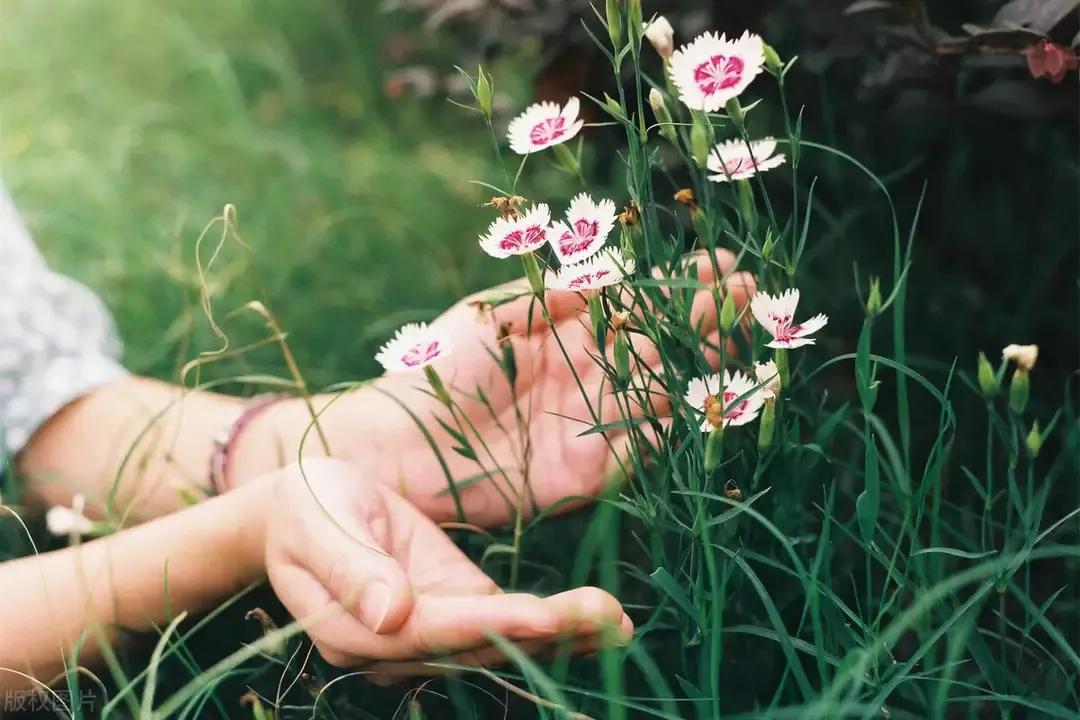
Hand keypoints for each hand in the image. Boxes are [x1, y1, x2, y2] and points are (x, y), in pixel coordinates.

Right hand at [264, 458, 631, 677]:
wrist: (301, 512)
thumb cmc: (304, 509)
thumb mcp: (317, 524)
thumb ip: (350, 569)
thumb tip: (391, 614)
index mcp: (355, 629)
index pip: (431, 631)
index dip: (489, 625)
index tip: (543, 613)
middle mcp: (397, 645)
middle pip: (478, 646)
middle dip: (546, 634)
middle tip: (610, 618)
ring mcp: (429, 630)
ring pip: (500, 641)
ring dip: (561, 634)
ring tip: (620, 624)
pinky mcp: (452, 607)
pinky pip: (504, 622)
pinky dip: (551, 621)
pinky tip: (598, 618)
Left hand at [331, 249, 754, 524]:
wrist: (401, 446)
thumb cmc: (437, 369)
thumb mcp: (491, 315)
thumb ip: (551, 297)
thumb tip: (606, 277)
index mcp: (567, 331)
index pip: (638, 304)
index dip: (680, 285)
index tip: (722, 264)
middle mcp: (589, 374)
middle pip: (664, 345)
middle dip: (708, 319)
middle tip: (750, 294)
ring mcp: (594, 422)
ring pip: (666, 392)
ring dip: (707, 365)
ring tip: (744, 334)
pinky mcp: (591, 471)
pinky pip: (647, 444)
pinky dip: (680, 422)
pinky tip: (712, 394)